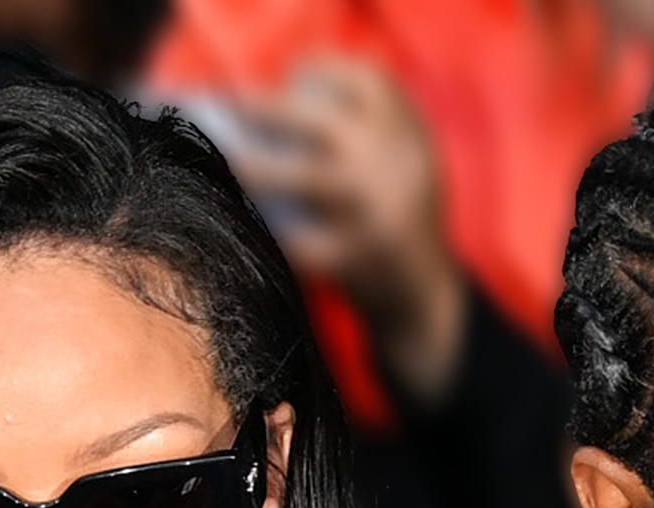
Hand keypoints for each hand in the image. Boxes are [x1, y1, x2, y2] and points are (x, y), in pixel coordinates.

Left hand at [232, 59, 466, 405]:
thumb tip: (276, 97)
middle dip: (269, 108)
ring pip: (306, 178)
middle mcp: (397, 165)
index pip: (369, 79)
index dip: (326, 68)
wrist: (425, 294)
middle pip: (325, 119)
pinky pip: (301, 242)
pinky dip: (270, 233)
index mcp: (411, 135)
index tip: (293, 73)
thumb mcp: (403, 160)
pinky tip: (245, 224)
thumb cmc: (395, 215)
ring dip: (256, 168)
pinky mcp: (359, 257)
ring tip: (227, 163)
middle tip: (234, 106)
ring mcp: (379, 211)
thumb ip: (365, 127)